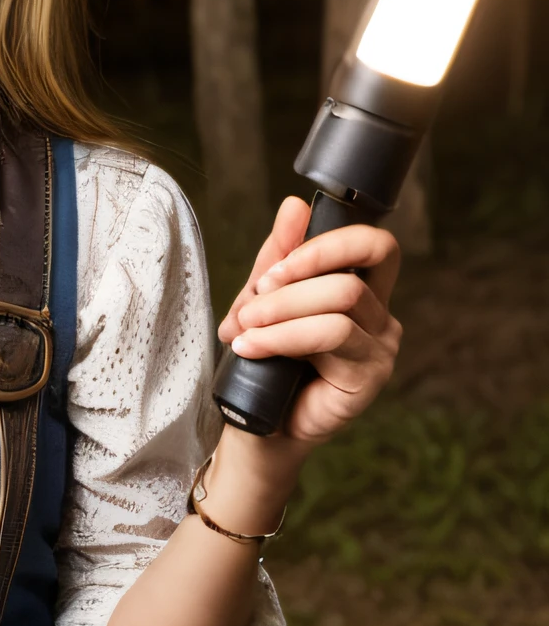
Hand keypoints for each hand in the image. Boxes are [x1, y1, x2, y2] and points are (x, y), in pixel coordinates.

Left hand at [218, 196, 402, 445]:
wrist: (258, 420)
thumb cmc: (265, 357)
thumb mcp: (263, 299)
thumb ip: (278, 256)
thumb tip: (295, 204)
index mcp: (362, 290)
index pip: (375, 246)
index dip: (328, 245)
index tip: (276, 267)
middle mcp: (380, 316)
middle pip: (349, 278)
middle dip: (289, 286)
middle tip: (250, 305)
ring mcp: (380, 348)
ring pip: (339, 304)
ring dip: (281, 312)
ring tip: (244, 331)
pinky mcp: (370, 376)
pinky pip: (330, 336)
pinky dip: (282, 337)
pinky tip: (252, 348)